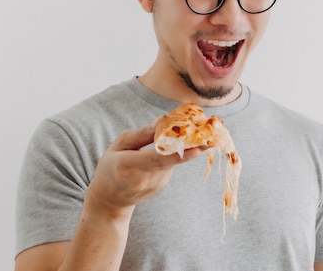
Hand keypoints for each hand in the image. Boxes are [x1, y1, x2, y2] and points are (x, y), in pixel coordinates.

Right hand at [82, 124, 204, 221]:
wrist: (109, 201)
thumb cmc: (110, 168)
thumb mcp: (118, 146)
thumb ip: (141, 135)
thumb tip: (163, 121)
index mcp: (129, 166)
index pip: (158, 159)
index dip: (179, 154)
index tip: (198, 149)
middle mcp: (144, 178)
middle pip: (172, 160)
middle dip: (194, 146)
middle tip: (213, 134)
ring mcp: (155, 185)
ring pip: (173, 160)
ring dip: (182, 147)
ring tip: (192, 133)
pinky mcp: (162, 186)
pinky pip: (171, 165)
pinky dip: (173, 155)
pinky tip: (168, 148)